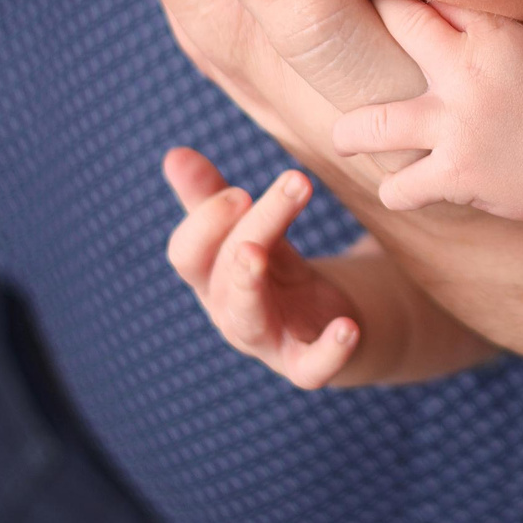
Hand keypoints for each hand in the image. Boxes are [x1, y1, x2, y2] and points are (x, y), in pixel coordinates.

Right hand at [161, 150, 360, 388]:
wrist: (331, 320)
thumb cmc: (278, 272)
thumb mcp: (251, 231)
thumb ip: (213, 198)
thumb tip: (175, 154)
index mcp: (210, 278)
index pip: (188, 254)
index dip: (205, 223)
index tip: (238, 190)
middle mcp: (230, 311)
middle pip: (225, 274)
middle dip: (243, 232)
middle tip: (259, 192)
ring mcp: (266, 342)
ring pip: (248, 319)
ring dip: (249, 285)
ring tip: (258, 253)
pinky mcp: (305, 365)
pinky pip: (311, 367)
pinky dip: (328, 351)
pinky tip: (348, 328)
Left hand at [329, 0, 522, 220]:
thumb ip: (480, 25)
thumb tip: (425, 3)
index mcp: (492, 32)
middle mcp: (468, 72)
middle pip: (394, 28)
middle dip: (364, 25)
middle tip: (344, 38)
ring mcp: (458, 126)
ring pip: (372, 125)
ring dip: (350, 132)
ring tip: (347, 136)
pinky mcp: (457, 174)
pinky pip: (400, 187)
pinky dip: (397, 190)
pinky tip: (402, 184)